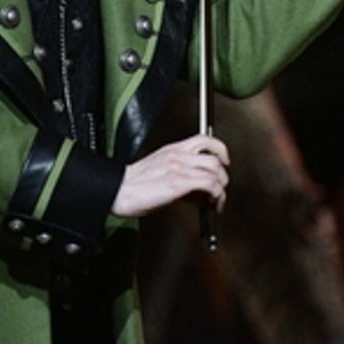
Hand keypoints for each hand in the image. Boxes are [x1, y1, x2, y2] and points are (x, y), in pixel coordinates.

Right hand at [111, 134, 228, 218]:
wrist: (118, 190)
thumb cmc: (133, 184)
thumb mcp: (158, 168)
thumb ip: (178, 170)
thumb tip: (195, 186)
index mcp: (172, 149)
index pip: (204, 139)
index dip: (220, 149)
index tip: (224, 161)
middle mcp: (177, 155)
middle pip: (215, 157)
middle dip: (223, 175)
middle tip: (221, 188)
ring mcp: (179, 168)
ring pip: (215, 170)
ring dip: (222, 187)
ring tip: (216, 200)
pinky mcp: (178, 183)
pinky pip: (209, 184)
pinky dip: (216, 195)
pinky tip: (210, 204)